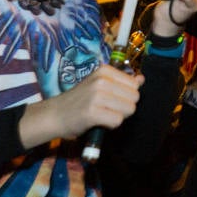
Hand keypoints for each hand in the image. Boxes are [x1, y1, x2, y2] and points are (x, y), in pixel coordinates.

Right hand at [19, 63, 144, 146]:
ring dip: (118, 116)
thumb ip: (121, 82)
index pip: (135, 85)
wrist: (55, 114)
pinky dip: (110, 125)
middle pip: (134, 98)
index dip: (126, 96)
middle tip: (107, 109)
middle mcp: (101, 80)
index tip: (111, 99)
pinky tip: (98, 121)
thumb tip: (141, 79)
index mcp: (105, 71)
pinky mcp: (92, 112)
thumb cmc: (80, 100)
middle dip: (125, 107)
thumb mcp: (100, 85)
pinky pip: (117, 121)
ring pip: (128, 110)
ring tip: (102, 114)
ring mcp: (96, 96)